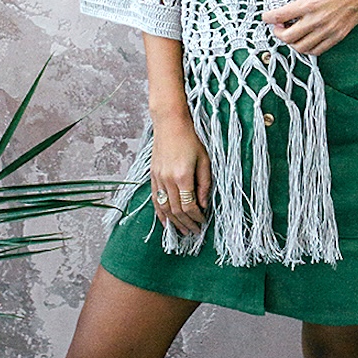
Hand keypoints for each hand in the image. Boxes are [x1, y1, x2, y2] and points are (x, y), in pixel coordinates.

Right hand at [150, 113, 211, 235]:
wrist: (170, 125)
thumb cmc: (191, 140)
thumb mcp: (205, 160)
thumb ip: (205, 184)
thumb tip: (204, 204)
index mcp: (183, 176)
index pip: (189, 206)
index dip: (197, 217)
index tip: (204, 222)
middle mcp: (168, 180)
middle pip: (177, 210)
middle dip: (187, 224)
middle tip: (195, 233)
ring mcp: (158, 179)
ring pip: (165, 208)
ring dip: (174, 223)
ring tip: (182, 232)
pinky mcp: (153, 177)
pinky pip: (155, 200)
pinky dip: (160, 214)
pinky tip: (166, 223)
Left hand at [262, 0, 357, 55]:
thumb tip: (290, 5)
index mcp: (309, 4)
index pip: (281, 15)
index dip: (268, 18)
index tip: (266, 17)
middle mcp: (317, 20)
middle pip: (287, 37)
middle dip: (278, 33)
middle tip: (278, 27)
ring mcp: (327, 30)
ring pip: (301, 47)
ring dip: (291, 42)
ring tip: (291, 34)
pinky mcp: (336, 36)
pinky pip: (316, 50)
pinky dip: (307, 48)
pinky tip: (305, 40)